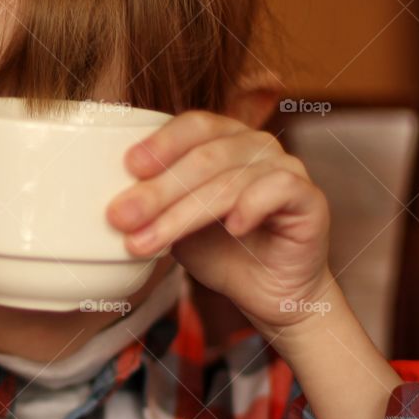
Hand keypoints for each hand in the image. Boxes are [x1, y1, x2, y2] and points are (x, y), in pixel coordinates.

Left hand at [107, 111, 332, 337]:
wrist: (269, 294)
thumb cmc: (223, 252)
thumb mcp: (176, 224)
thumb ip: (154, 204)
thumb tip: (109, 200)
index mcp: (224, 139)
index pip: (193, 125)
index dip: (161, 143)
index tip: (128, 168)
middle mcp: (256, 145)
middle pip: (204, 156)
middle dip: (157, 190)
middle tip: (121, 216)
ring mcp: (286, 167)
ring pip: (230, 180)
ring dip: (183, 213)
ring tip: (147, 242)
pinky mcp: (309, 197)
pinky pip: (278, 189)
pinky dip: (251, 205)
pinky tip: (233, 227)